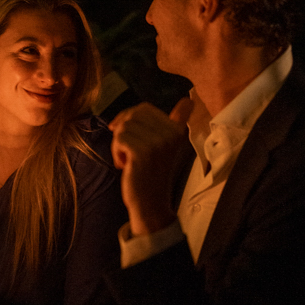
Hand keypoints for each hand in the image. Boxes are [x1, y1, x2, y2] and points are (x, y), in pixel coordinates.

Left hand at [109, 98, 191, 236]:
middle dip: (122, 130)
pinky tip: (124, 165)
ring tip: (127, 159)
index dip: (128, 115)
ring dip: (118, 144)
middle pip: (131, 115)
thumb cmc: (150, 174)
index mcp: (176, 130)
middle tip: (125, 149)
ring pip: (124, 127)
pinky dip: (116, 152)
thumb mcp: (163, 146)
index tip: (120, 128)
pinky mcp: (144, 152)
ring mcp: (158, 142)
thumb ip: (172, 123)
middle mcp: (171, 133)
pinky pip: (119, 138)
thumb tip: (188, 100)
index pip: (145, 107)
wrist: (150, 204)